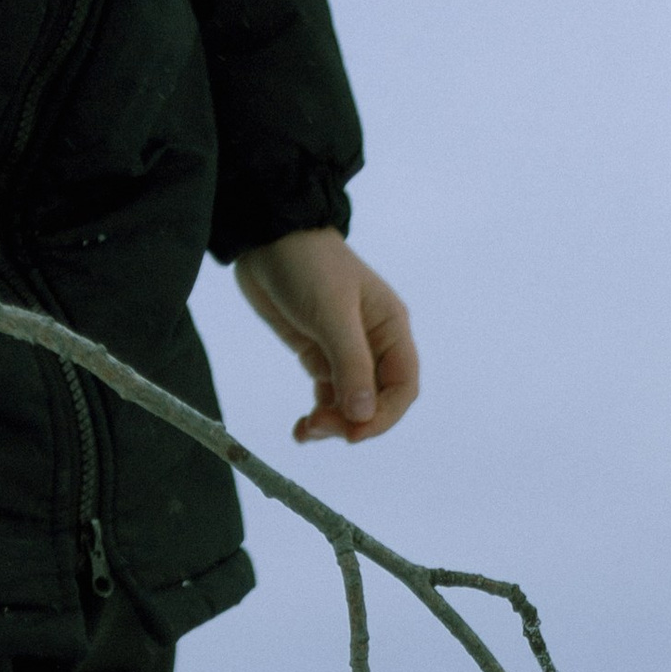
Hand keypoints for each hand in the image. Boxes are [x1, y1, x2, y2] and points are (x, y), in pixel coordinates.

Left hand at [233, 229, 419, 444]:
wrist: (267, 239)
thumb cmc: (309, 266)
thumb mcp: (333, 314)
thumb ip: (351, 365)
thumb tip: (363, 415)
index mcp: (391, 329)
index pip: (403, 387)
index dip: (383, 416)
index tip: (353, 431)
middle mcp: (374, 346)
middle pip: (376, 402)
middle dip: (352, 421)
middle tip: (318, 425)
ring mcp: (345, 353)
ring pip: (351, 405)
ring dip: (332, 424)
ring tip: (305, 429)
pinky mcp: (319, 356)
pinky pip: (327, 397)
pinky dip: (317, 416)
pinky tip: (301, 428)